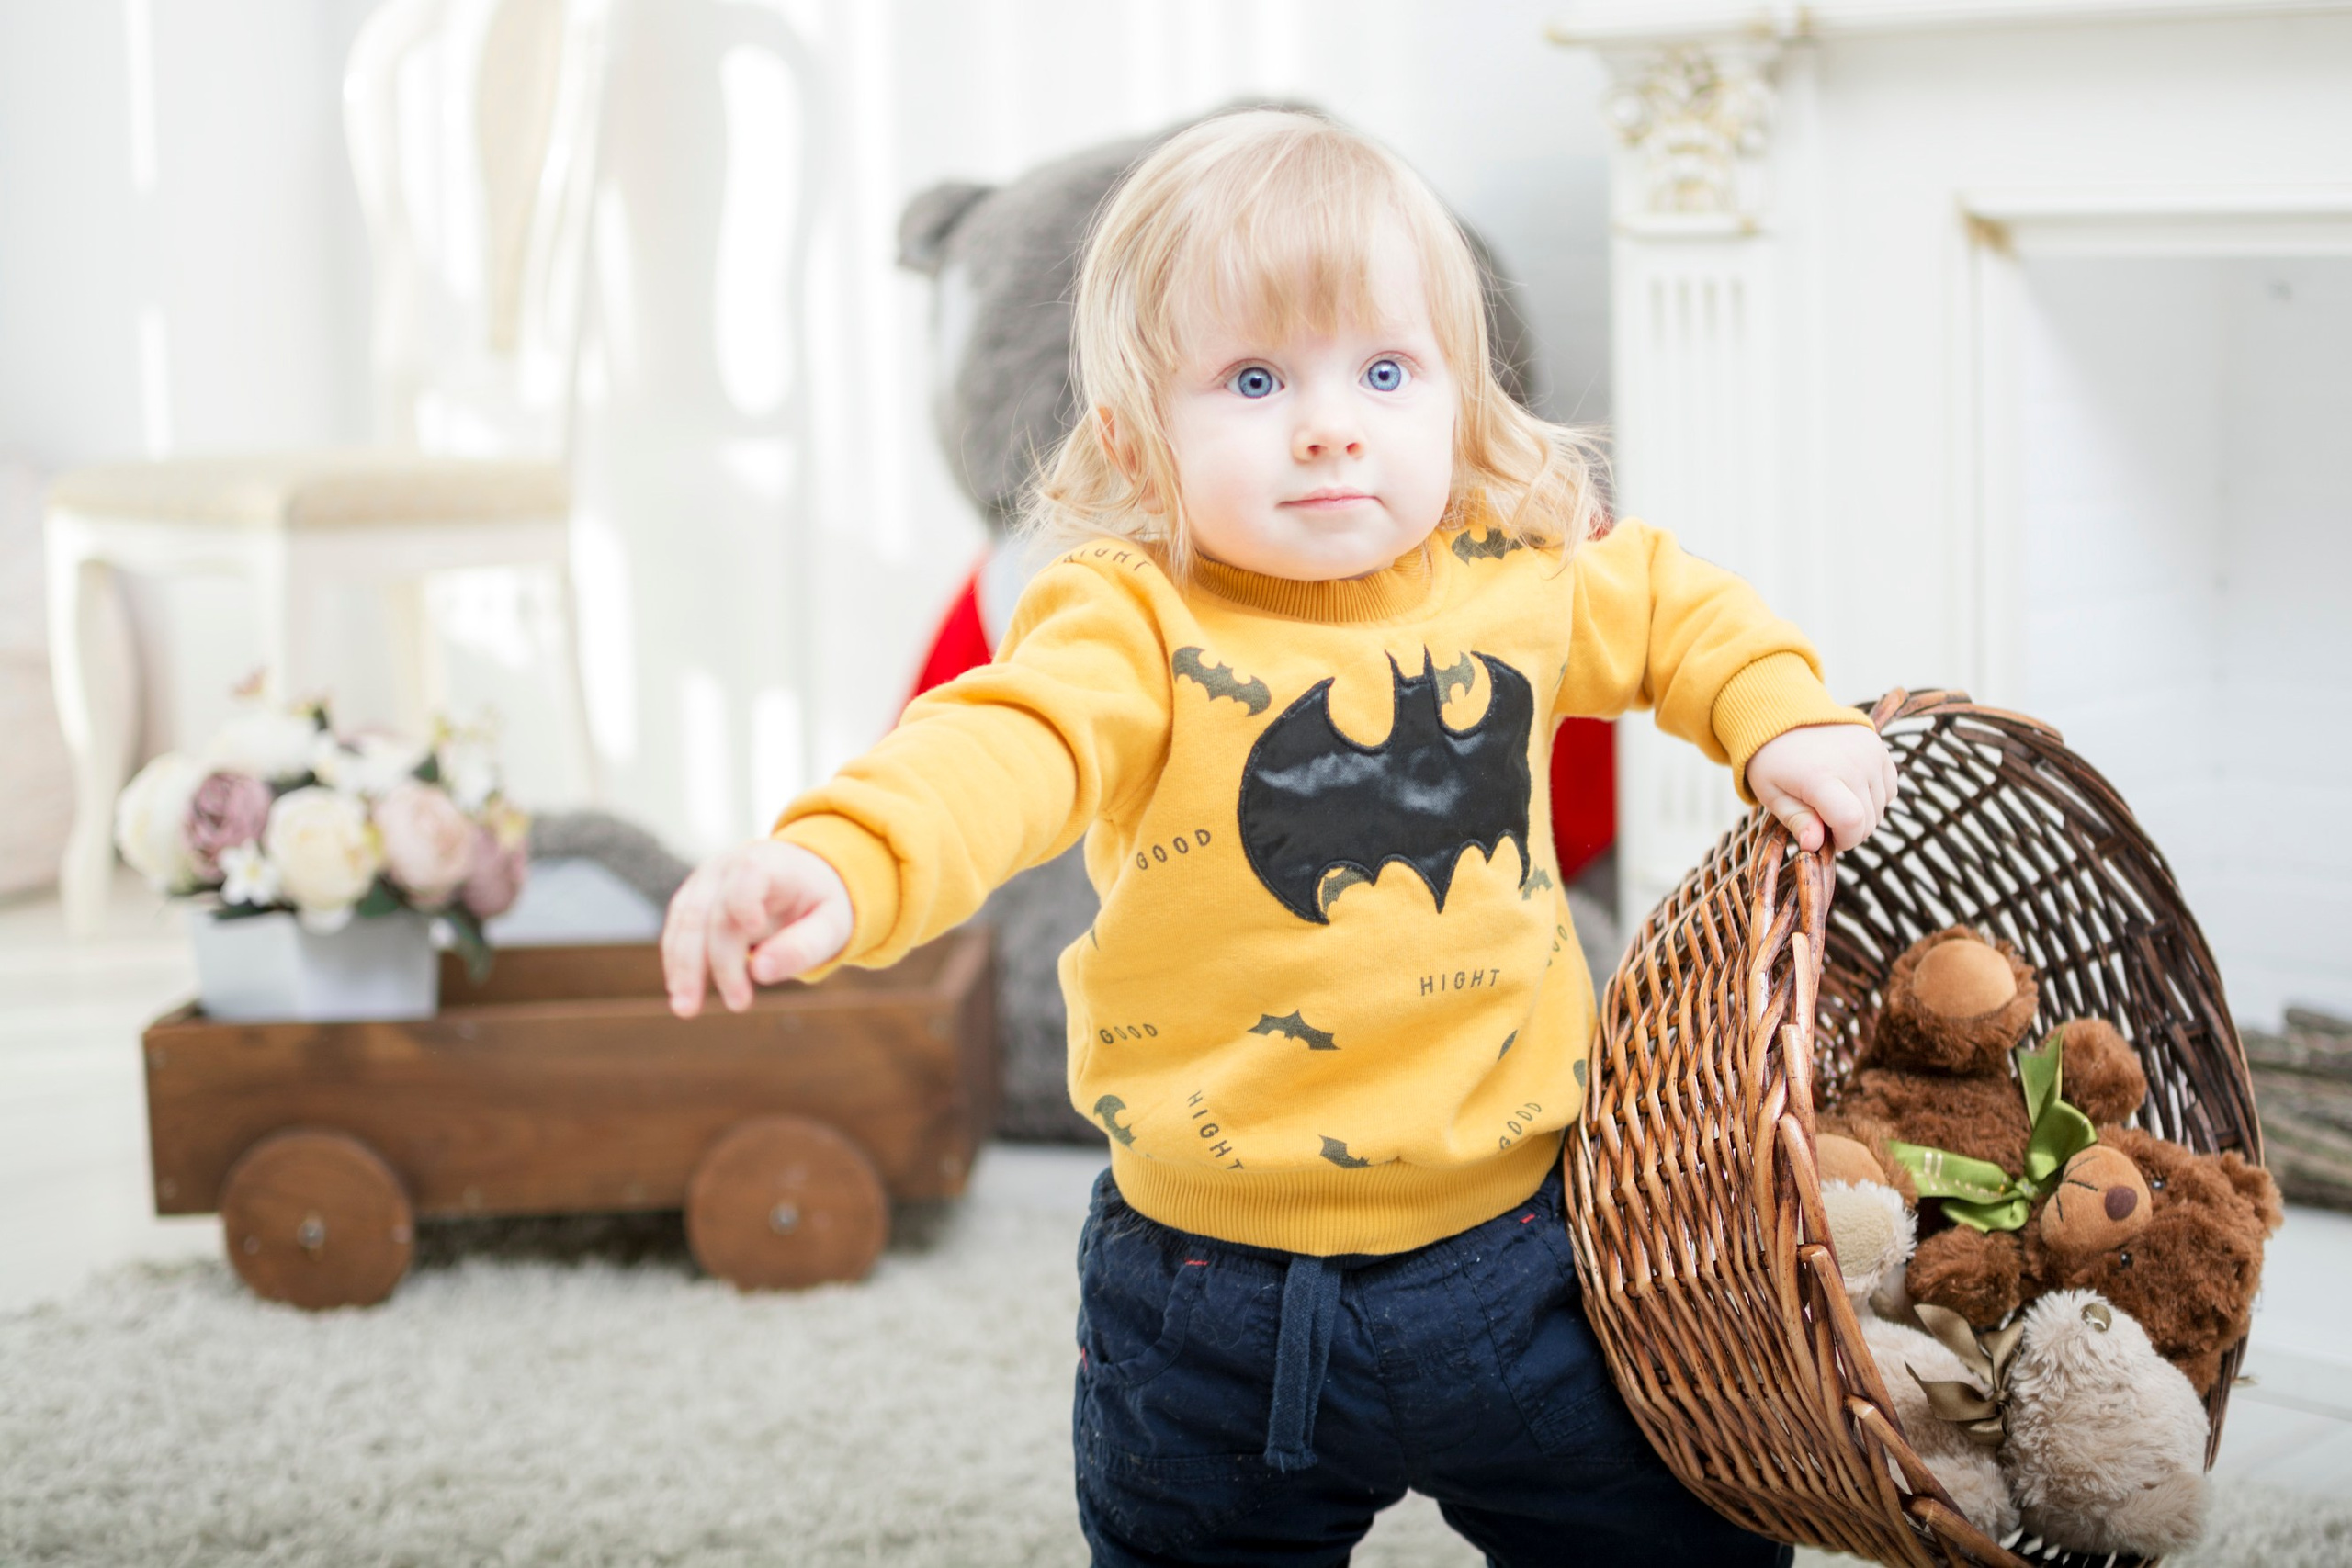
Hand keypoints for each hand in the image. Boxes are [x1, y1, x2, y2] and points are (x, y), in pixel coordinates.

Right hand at [661, 838, 852, 1017]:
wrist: (801, 876)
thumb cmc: (819, 903)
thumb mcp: (831, 924)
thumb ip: (803, 947)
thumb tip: (761, 973)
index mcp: (769, 863)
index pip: (747, 876)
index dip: (745, 903)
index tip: (755, 932)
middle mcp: (728, 867)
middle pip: (712, 912)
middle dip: (719, 962)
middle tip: (738, 1004)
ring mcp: (704, 881)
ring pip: (684, 923)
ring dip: (683, 968)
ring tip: (688, 1009)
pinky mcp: (692, 899)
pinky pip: (677, 930)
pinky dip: (677, 962)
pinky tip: (682, 992)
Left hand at [1747, 724, 1897, 852]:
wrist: (1784, 719)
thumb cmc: (1774, 763)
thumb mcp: (1772, 795)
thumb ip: (1796, 821)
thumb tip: (1813, 845)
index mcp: (1819, 776)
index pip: (1852, 821)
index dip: (1844, 840)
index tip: (1828, 840)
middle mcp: (1851, 762)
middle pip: (1869, 819)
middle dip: (1849, 832)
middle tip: (1824, 821)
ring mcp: (1869, 752)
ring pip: (1881, 807)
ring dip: (1862, 816)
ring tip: (1834, 803)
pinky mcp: (1878, 746)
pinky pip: (1889, 788)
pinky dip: (1874, 798)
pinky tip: (1850, 790)